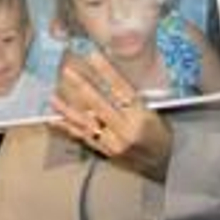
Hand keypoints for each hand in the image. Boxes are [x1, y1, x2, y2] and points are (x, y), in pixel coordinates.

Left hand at [49, 51, 172, 181]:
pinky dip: (69, 129)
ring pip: (88, 124)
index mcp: (142, 115)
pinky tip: (55, 121)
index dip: (106, 72)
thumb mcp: (153, 112)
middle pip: (101, 105)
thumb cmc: (162, 133)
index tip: (92, 55)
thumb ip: (133, 98)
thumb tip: (108, 77)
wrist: (168, 165)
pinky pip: (84, 138)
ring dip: (68, 110)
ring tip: (52, 98)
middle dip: (82, 86)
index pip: (121, 89)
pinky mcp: (107, 153)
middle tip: (67, 71)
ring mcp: (115, 143)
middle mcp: (127, 130)